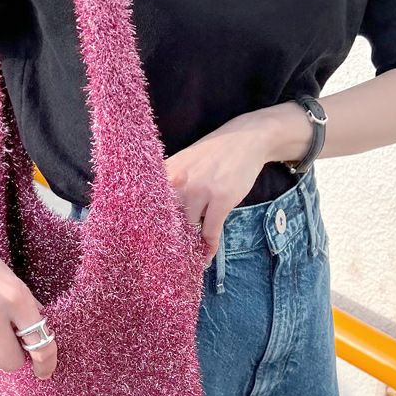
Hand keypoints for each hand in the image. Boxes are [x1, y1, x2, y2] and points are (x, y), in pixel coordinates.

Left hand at [164, 104, 311, 262]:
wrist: (245, 139)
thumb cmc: (212, 154)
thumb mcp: (184, 163)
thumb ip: (170, 185)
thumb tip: (157, 216)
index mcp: (167, 172)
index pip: (150, 207)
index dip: (150, 229)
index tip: (150, 246)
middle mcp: (179, 181)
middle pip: (168, 222)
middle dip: (171, 240)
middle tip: (172, 257)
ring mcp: (201, 190)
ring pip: (189, 229)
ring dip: (192, 245)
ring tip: (191, 256)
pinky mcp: (221, 199)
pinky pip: (210, 232)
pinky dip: (209, 248)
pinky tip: (207, 256)